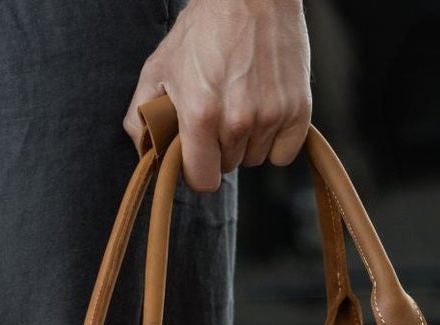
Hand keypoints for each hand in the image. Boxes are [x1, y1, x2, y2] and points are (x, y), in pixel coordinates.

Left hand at [124, 0, 310, 192]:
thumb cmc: (203, 28)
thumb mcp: (159, 66)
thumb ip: (141, 115)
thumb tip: (144, 151)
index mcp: (200, 116)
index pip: (202, 180)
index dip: (196, 169)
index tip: (196, 152)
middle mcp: (237, 122)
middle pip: (228, 167)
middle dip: (220, 147)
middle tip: (219, 108)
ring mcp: (271, 116)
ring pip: (255, 158)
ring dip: (248, 140)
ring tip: (242, 100)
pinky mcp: (298, 110)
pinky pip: (283, 153)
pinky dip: (276, 139)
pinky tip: (265, 109)